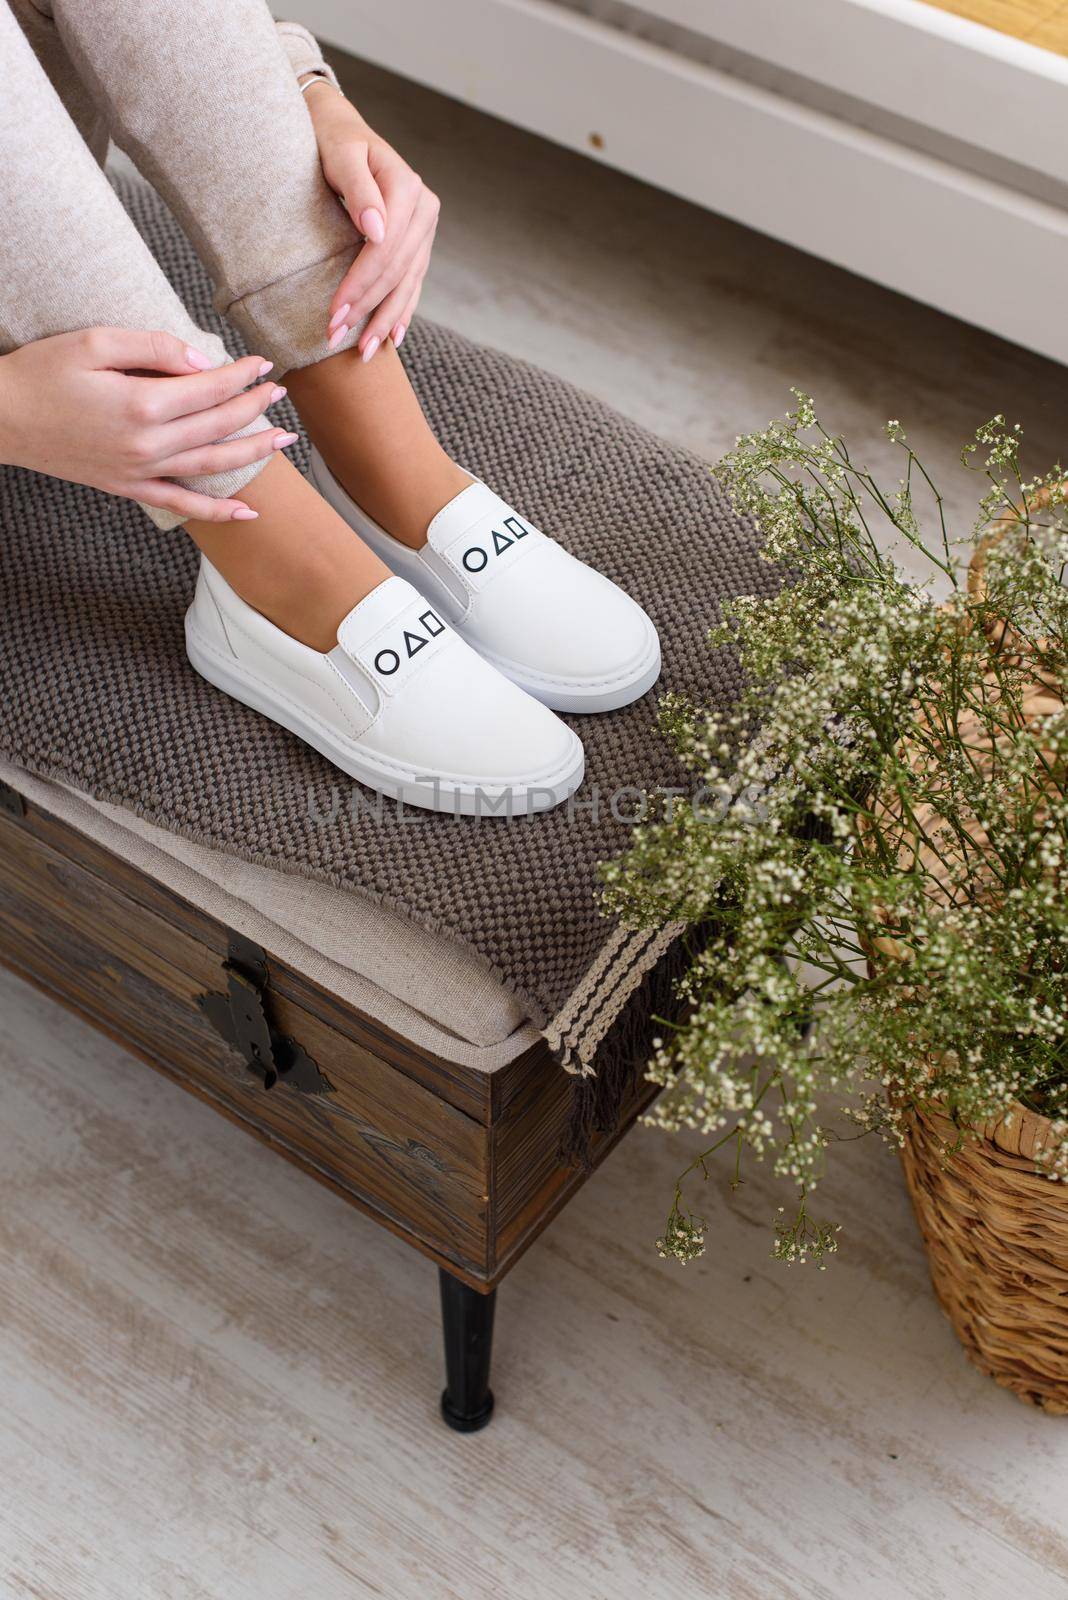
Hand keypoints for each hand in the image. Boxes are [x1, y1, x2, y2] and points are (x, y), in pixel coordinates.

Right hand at [0, 328, 293, 522]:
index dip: (241, 375)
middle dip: (254, 408)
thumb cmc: (41, 373)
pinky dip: (217, 511)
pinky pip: (182, 505)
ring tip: (284, 442)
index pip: (210, 388)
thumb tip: (201, 361)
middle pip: (218, 425)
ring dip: (252, 453)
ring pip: (211, 465)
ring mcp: (140, 470)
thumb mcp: (94, 341)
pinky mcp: (128, 487)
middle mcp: (148, 443)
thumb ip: (153, 347)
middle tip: (279, 393)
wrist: (0, 418)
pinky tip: (247, 513)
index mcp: (142, 403)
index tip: (262, 364)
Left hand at [305, 82, 439, 358]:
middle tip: (336, 338)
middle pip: (396, 272)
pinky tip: (393, 338)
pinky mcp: (419, 241)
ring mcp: (425, 227)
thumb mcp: (340, 155)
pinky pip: (413, 282)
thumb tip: (376, 230)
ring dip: (385, 320)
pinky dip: (402, 312)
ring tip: (364, 351)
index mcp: (408, 188)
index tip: (332, 314)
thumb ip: (359, 189)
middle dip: (367, 309)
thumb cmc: (332, 140)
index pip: (384, 250)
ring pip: (407, 283)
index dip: (360, 285)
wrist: (341, 130)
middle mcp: (425, 209)